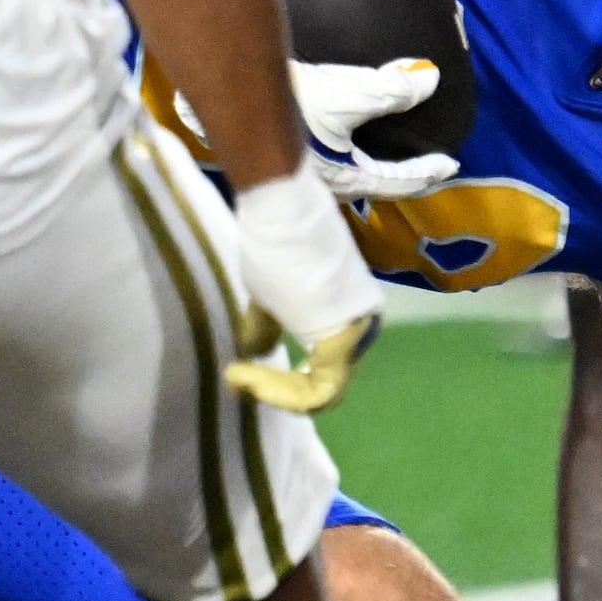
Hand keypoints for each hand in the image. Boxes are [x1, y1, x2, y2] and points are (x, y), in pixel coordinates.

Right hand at [223, 160, 383, 413]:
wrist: (279, 210)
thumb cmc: (273, 246)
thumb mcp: (270, 297)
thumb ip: (271, 326)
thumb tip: (255, 350)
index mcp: (350, 318)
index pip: (323, 371)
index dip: (280, 384)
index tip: (238, 374)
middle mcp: (363, 328)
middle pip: (326, 384)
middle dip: (278, 390)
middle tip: (239, 379)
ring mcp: (358, 332)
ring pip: (323, 389)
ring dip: (276, 390)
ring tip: (240, 375)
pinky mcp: (346, 335)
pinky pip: (319, 385)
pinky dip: (279, 388)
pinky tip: (246, 373)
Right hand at [293, 57, 456, 200]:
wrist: (240, 97)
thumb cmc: (299, 102)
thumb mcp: (351, 92)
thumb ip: (394, 89)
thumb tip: (431, 78)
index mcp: (348, 178)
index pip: (398, 180)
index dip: (426, 171)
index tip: (450, 164)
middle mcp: (330, 184)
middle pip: (376, 186)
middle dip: (402, 177)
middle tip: (426, 168)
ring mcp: (309, 174)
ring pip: (354, 177)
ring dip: (376, 169)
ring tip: (389, 156)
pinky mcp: (293, 157)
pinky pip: (335, 163)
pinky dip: (355, 158)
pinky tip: (348, 143)